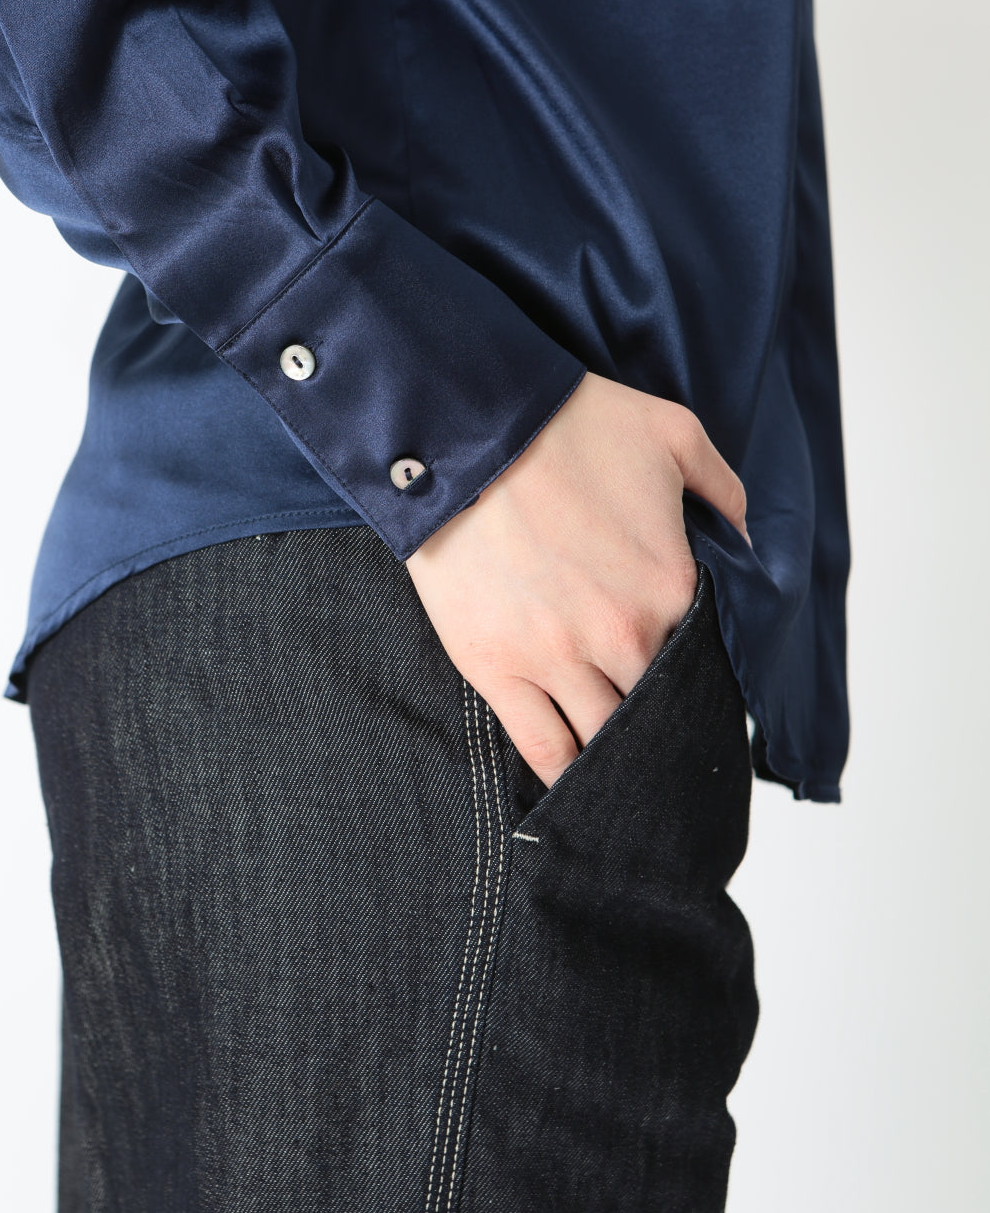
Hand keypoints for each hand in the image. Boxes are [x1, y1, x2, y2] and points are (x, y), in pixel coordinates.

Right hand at [405, 371, 749, 787]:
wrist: (465, 427)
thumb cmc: (566, 424)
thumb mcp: (674, 434)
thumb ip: (726, 491)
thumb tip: (746, 541)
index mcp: (672, 587)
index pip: (705, 663)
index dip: (703, 680)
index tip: (696, 690)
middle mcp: (621, 635)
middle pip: (656, 710)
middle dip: (662, 725)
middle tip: (664, 739)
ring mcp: (555, 658)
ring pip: (603, 740)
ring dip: (617, 755)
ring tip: (623, 769)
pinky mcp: (497, 668)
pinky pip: (540, 747)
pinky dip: (563, 776)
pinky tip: (576, 788)